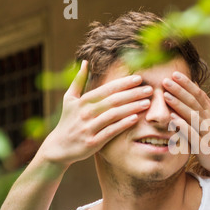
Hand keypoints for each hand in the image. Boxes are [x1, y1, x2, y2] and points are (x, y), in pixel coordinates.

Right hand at [38, 60, 152, 167]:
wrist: (59, 147)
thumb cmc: (68, 120)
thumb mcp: (70, 99)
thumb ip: (79, 80)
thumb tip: (85, 62)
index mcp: (83, 101)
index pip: (107, 89)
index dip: (124, 83)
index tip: (139, 78)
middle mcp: (85, 113)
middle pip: (113, 100)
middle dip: (133, 94)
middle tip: (150, 89)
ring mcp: (89, 128)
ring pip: (113, 115)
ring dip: (132, 108)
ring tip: (147, 103)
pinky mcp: (92, 142)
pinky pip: (110, 131)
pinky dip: (123, 124)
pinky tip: (135, 118)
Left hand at [163, 72, 209, 173]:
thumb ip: (201, 103)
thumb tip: (193, 84)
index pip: (198, 93)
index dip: (187, 83)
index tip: (174, 74)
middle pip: (194, 102)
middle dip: (179, 90)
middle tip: (165, 80)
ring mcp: (207, 132)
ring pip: (193, 116)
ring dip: (179, 105)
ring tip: (166, 95)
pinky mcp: (203, 145)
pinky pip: (192, 134)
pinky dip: (182, 126)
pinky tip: (172, 119)